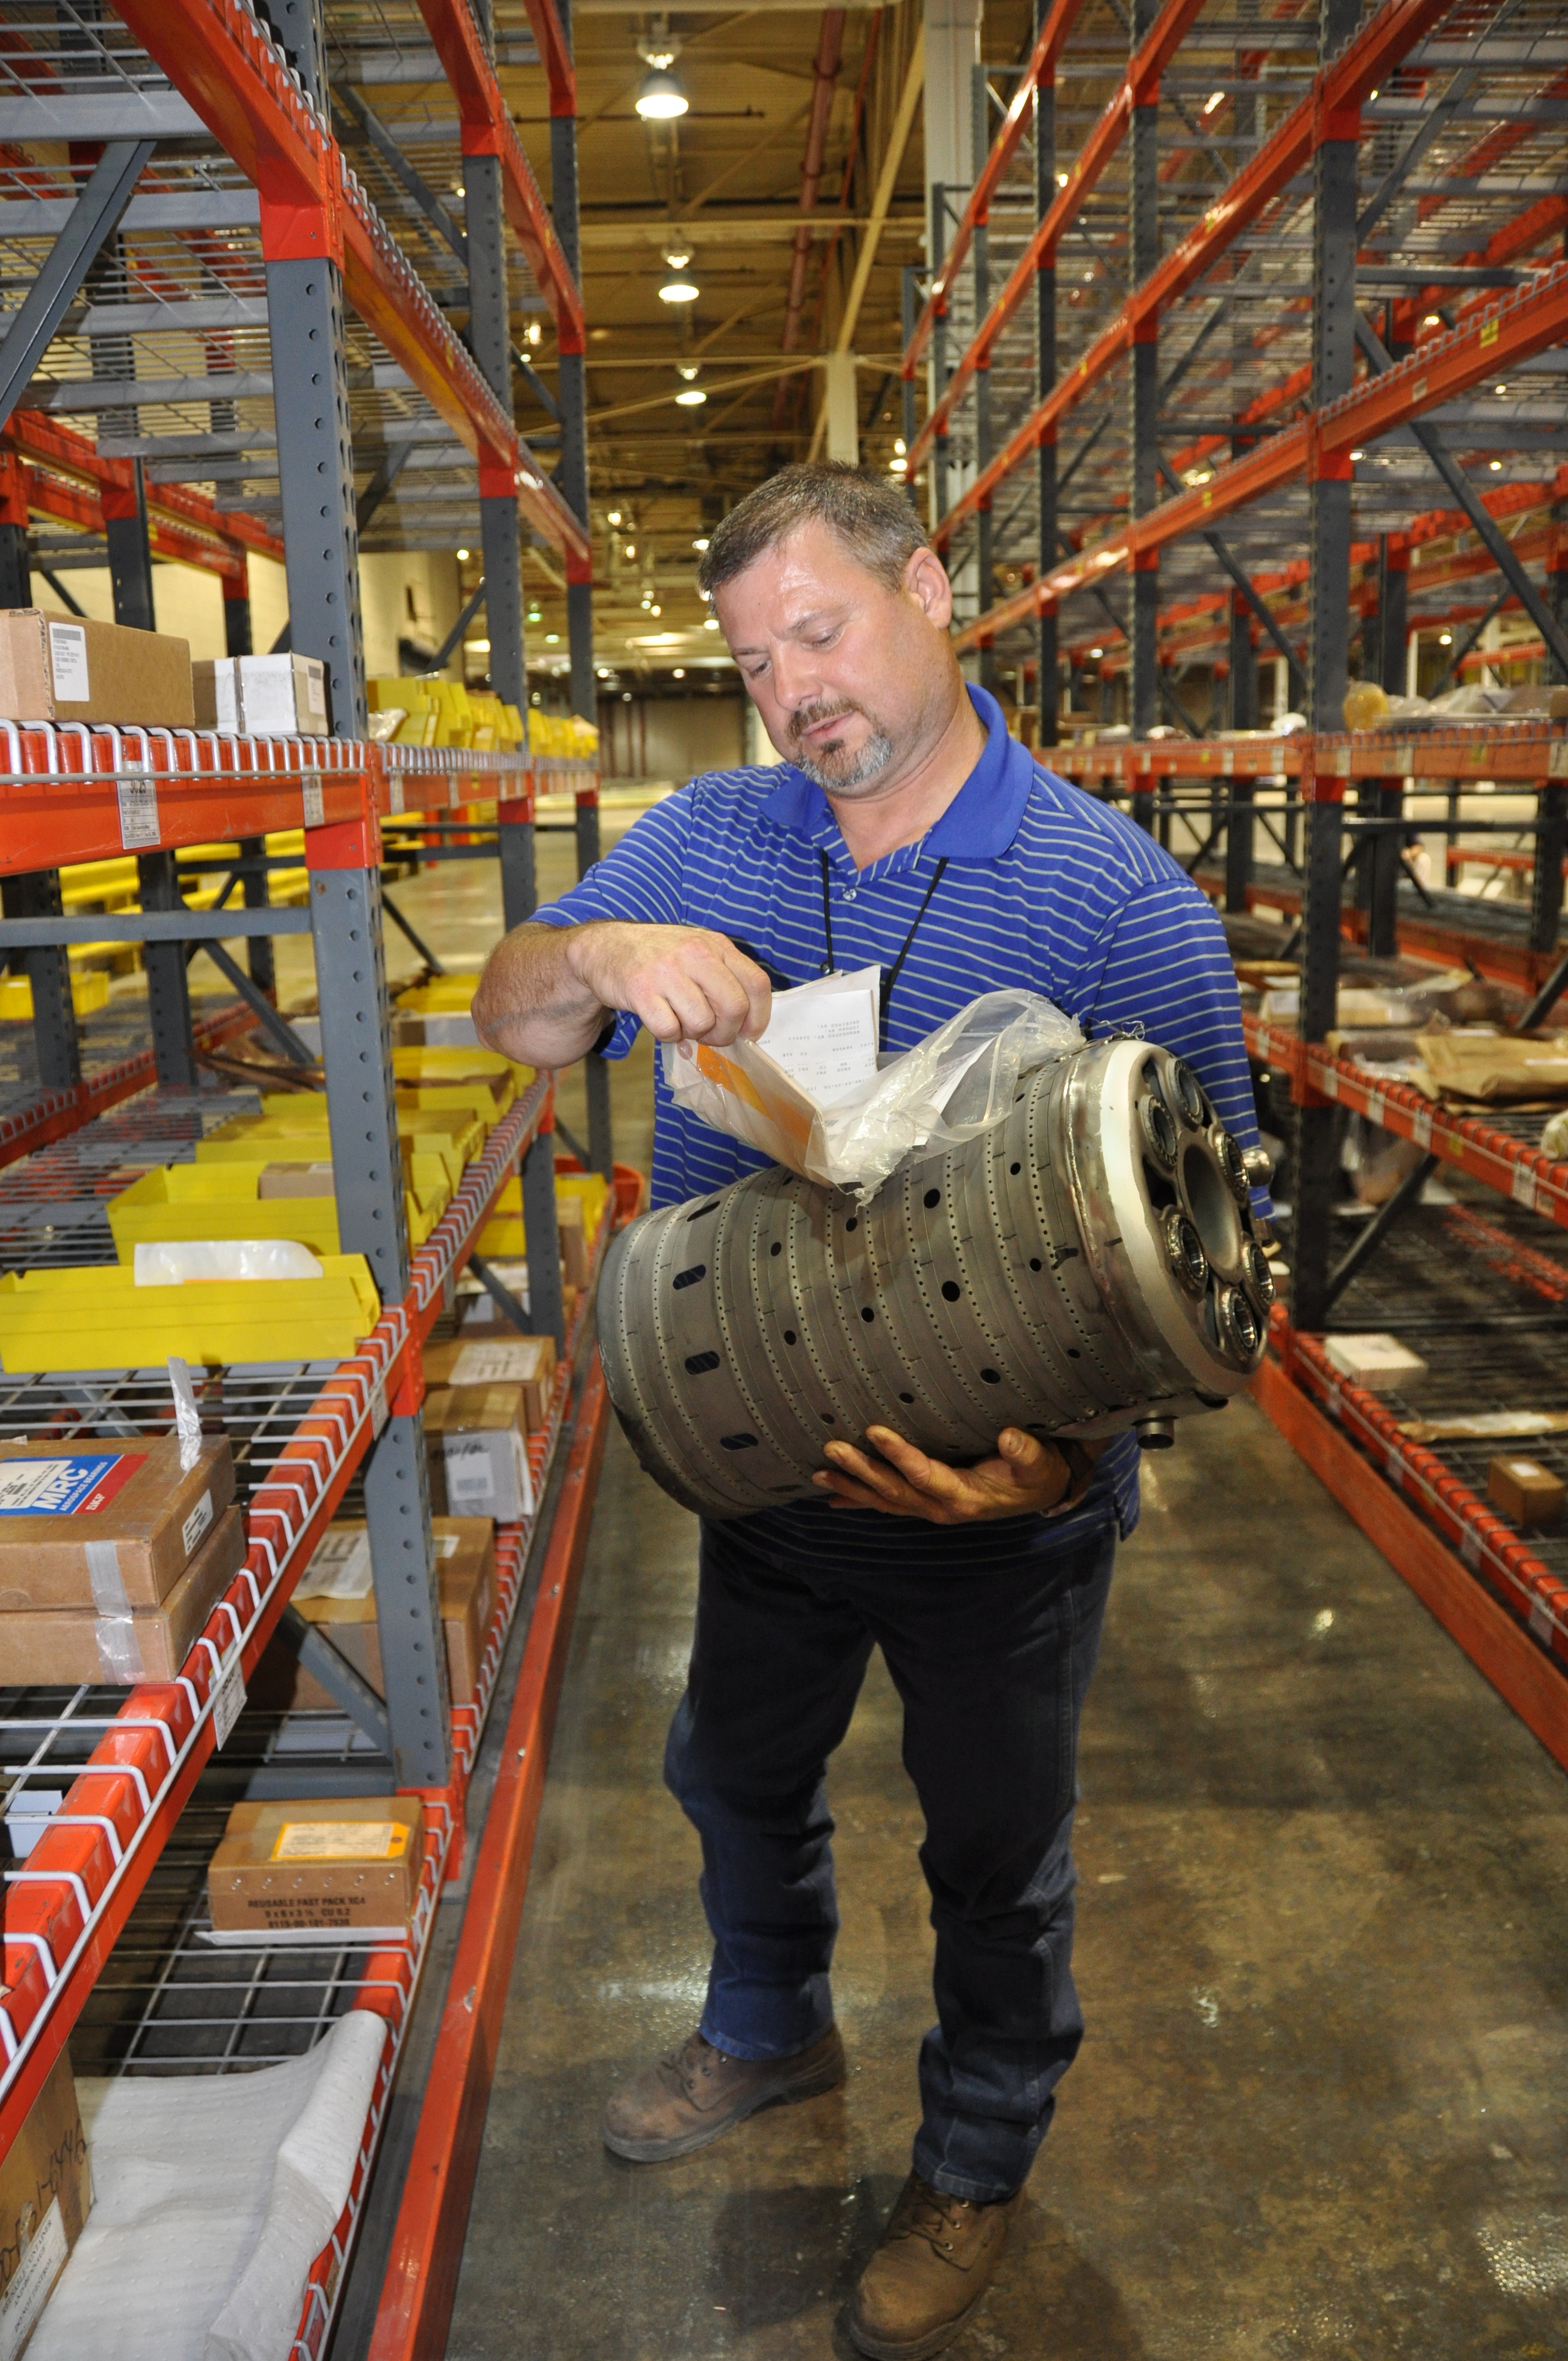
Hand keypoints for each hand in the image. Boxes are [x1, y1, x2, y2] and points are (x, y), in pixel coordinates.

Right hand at [567, 921, 771, 1046]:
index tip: (749, 1033)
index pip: (756, 983)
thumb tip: (748, 1024)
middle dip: (725, 1033)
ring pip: (702, 1022)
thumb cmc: (660, 957)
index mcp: (716, 944)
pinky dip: (668, 1035)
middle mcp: (694, 953)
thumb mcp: (698, 952)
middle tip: (710, 1034)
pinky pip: (669, 1030)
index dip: (758, 1017)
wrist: (606, 948)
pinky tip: (661, 1020)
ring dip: (693, 1034)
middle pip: (733, 1007)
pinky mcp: (640, 990)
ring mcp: (667, 970)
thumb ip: (725, 977)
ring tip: (681, 1021)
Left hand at [812, 1425, 1099, 1524]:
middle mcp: (941, 1507)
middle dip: (861, 1471)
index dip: (898, 1455)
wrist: (1040, 1493)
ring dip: (851, 1487)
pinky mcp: (926, 1504)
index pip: (924, 1475)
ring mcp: (931, 1508)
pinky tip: (833, 1497)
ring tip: (819, 1472)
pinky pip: (888, 1504)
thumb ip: (1026, 1451)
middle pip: (893, 1491)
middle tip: (831, 1448)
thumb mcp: (1040, 1463)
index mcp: (964, 1496)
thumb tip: (1008, 1436)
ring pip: (884, 1500)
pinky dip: (859, 1500)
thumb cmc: (1038, 1473)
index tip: (874, 1431)